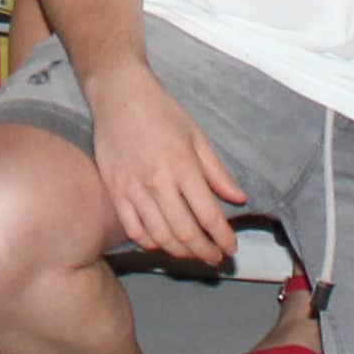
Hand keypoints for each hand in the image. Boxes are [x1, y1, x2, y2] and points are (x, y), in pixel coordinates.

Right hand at [86, 66, 246, 269]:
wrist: (119, 95)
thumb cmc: (161, 112)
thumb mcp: (197, 136)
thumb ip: (217, 172)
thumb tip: (238, 198)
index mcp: (183, 166)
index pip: (208, 214)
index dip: (222, 237)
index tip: (231, 248)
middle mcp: (158, 181)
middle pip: (185, 232)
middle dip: (204, 251)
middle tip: (215, 258)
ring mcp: (133, 188)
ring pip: (159, 236)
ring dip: (180, 252)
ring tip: (192, 254)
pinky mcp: (114, 190)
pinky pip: (133, 229)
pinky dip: (149, 243)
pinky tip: (162, 243)